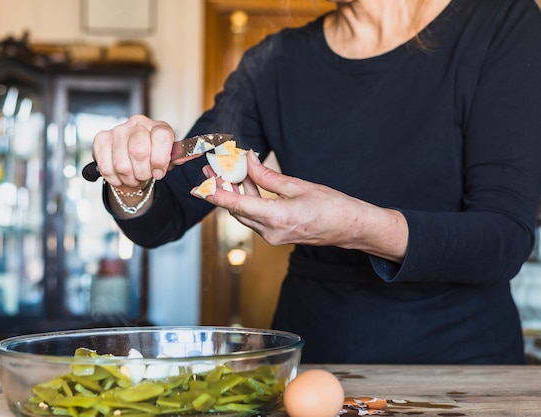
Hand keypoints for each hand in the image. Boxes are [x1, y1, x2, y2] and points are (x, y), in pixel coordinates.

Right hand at [92, 115, 174, 188]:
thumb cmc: (152, 160)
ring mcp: (118, 130)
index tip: (158, 172)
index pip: (162, 137)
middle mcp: (138, 123)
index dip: (160, 160)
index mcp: (158, 126)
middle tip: (143, 176)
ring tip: (133, 177)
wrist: (132, 161)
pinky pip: (106, 167)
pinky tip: (120, 176)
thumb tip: (195, 153)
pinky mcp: (101, 139)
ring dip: (128, 178)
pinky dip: (114, 178)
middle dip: (142, 173)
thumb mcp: (168, 159)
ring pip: (122, 164)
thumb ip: (178, 157)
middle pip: (139, 152)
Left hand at [193, 151, 408, 262]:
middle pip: (236, 210)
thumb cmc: (332, 206)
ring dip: (234, 194)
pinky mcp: (276, 234)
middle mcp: (270, 232)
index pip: (236, 206)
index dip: (215, 195)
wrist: (351, 228)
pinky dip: (248, 200)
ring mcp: (273, 236)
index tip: (198, 187)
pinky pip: (255, 217)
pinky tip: (245, 184)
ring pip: (245, 213)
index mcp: (276, 218)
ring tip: (224, 172)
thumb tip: (248, 161)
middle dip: (222, 190)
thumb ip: (268, 176)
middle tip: (211, 169)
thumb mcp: (298, 186)